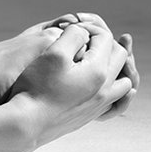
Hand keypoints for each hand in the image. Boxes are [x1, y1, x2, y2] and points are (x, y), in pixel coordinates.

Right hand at [7, 23, 133, 149]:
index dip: (89, 28)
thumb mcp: (54, 52)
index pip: (106, 38)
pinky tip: (98, 83)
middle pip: (120, 57)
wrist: (28, 123)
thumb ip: (74, 35)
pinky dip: (111, 86)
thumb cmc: (38, 86)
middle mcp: (105, 90)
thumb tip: (85, 32)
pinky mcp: (91, 115)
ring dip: (112, 65)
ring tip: (93, 58)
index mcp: (98, 71)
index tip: (72, 29)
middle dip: (104, 43)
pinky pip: (114, 100)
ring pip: (123, 81)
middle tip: (83, 39)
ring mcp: (100, 105)